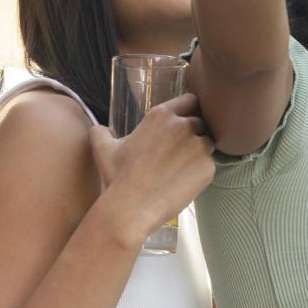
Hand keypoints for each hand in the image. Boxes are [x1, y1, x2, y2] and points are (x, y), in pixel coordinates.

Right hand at [90, 92, 213, 240]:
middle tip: (179, 154)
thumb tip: (98, 129)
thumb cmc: (117, 177)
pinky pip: (210, 166)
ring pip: (208, 144)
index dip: (190, 111)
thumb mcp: (104, 150)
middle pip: (201, 123)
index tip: (185, 123)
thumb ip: (101, 133)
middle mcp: (183, 126)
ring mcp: (198, 146)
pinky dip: (201, 173)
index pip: (191, 100)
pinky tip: (184, 183)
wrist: (131, 208)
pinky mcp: (207, 167)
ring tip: (181, 170)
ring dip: (199, 153)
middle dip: (194, 134)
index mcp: (161, 115)